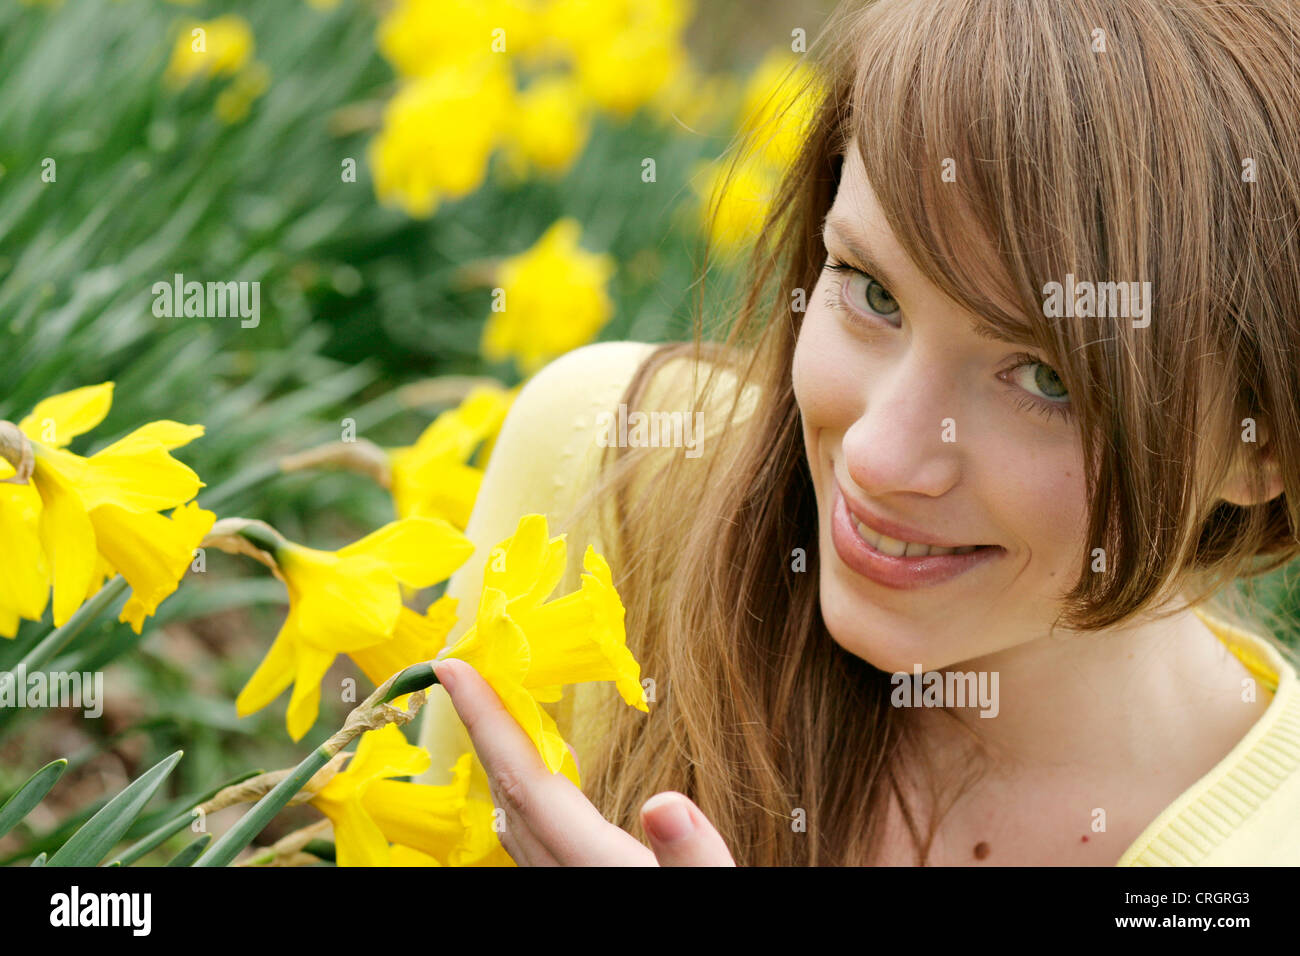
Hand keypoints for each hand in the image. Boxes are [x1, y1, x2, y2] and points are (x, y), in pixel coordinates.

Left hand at [433, 657, 735, 866]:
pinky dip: (525, 797)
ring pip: (515, 823)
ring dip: (499, 762)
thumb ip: (693, 856)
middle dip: (483, 729)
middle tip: (468, 669)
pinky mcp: (579, 890)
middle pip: (509, 796)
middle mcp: (566, 878)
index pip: (526, 781)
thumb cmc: (710, 926)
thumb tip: (665, 803)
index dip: (487, 721)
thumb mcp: (717, 894)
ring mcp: (566, 888)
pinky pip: (534, 841)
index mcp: (595, 866)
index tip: (452, 667)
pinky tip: (542, 787)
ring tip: (496, 713)